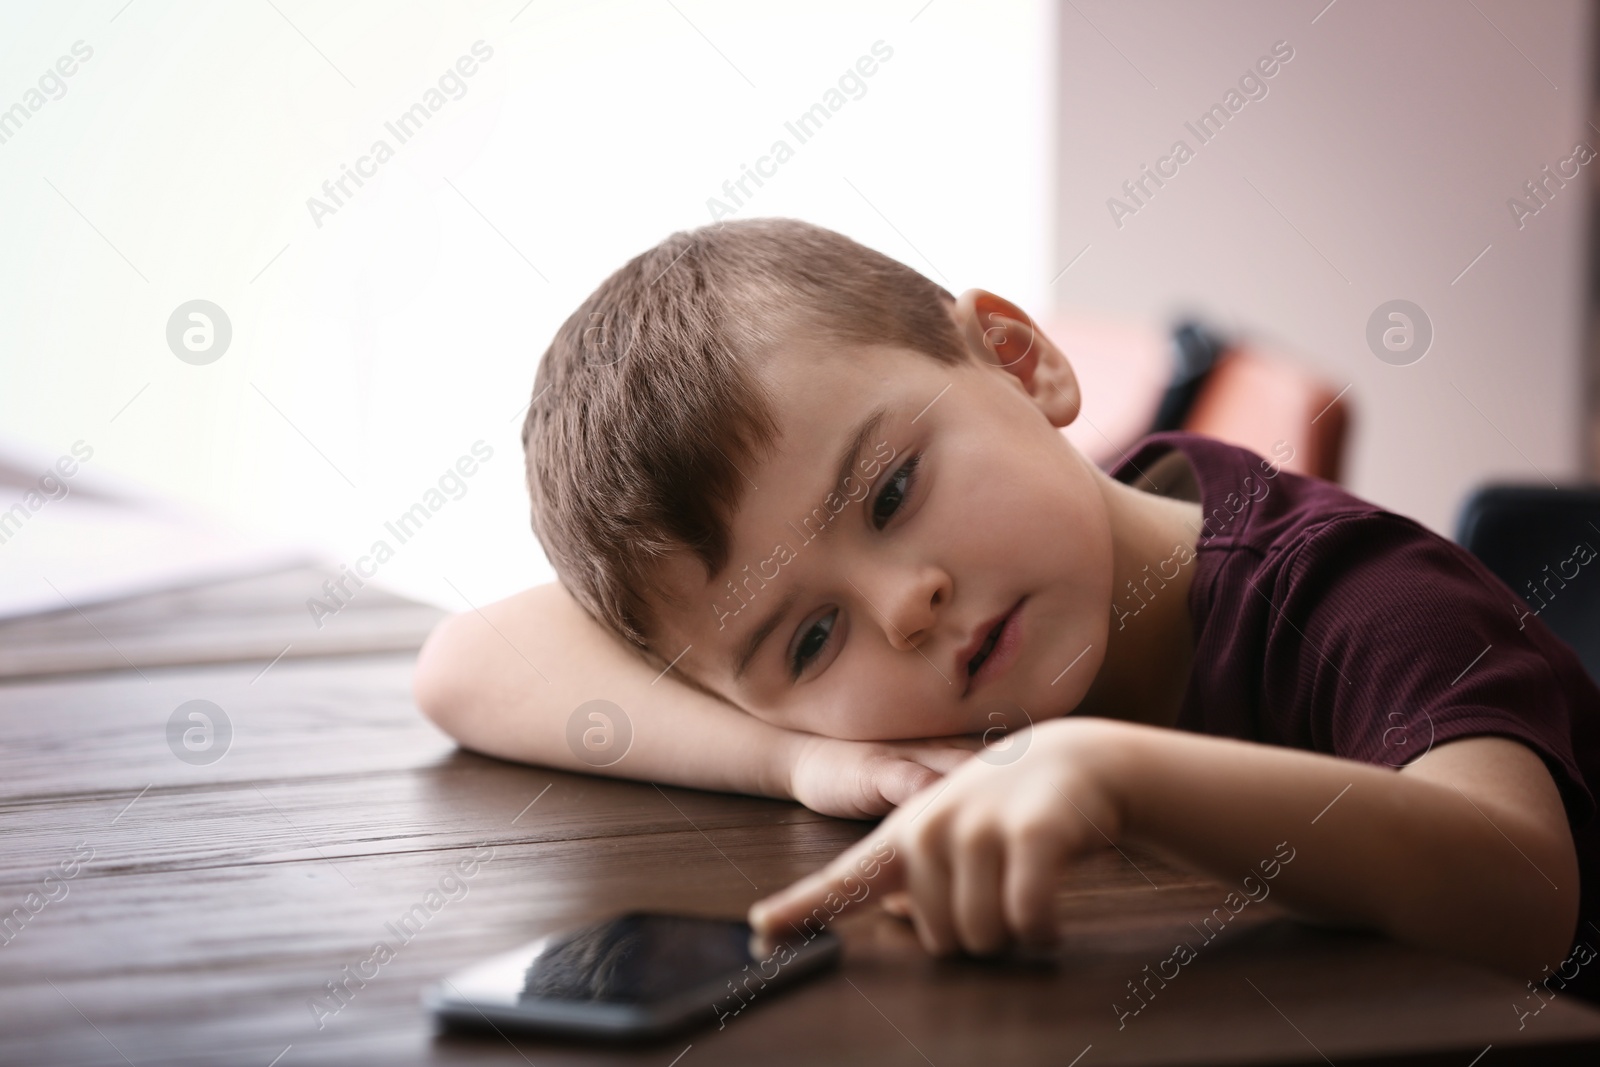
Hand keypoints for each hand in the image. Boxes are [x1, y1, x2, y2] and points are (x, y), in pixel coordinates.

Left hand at [757, 717, 1130, 953]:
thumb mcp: (954, 832)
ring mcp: (976, 830)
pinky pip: (1027, 921)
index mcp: (905, 835)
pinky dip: (1044, 928)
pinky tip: (1052, 907)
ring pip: (984, 938)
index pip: (845, 879)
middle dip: (979, 932)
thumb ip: (917, 876)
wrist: (1081, 762)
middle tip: (1003, 881)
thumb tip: (897, 912)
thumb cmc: (1013, 809)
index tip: (761, 930)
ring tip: (1027, 880)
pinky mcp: (1029, 837)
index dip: (801, 909)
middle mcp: (930, 830)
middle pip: (940, 941)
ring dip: (1016, 932)